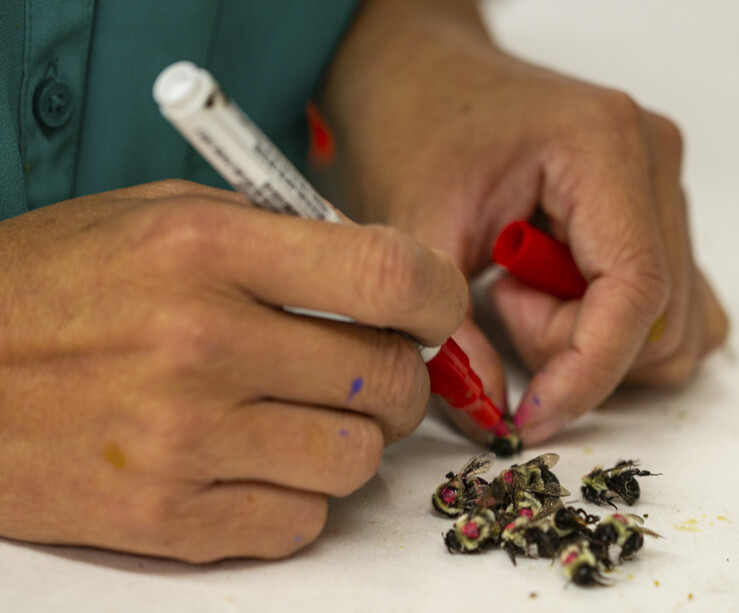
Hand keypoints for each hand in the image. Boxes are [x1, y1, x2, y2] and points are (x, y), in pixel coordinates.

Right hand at [0, 180, 466, 560]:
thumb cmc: (52, 285)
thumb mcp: (156, 213)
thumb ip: (279, 234)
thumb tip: (386, 275)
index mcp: (204, 248)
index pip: (386, 275)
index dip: (438, 296)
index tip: (433, 310)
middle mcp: (200, 342)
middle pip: (386, 378)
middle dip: (402, 377)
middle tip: (373, 370)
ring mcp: (181, 440)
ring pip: (355, 460)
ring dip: (351, 441)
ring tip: (304, 417)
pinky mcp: (162, 519)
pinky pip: (299, 523)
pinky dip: (298, 497)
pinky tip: (256, 463)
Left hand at [318, 0, 728, 444]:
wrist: (424, 78)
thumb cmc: (416, 127)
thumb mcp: (416, 228)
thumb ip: (452, 331)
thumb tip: (494, 417)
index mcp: (606, 144)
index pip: (636, 292)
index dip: (588, 370)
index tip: (531, 415)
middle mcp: (656, 160)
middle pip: (661, 320)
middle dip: (576, 346)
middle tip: (500, 302)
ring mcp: (666, 186)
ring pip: (674, 325)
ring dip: (593, 339)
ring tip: (520, 289)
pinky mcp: (661, 214)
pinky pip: (675, 309)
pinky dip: (615, 330)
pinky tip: (554, 293)